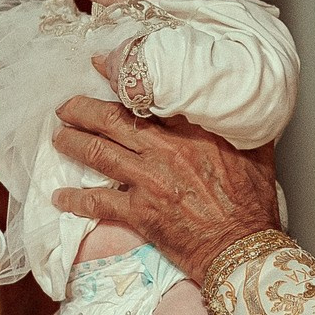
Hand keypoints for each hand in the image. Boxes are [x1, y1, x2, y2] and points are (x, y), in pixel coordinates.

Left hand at [50, 98, 280, 278]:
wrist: (243, 248)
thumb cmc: (253, 204)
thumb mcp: (256, 151)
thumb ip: (241, 124)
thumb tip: (240, 102)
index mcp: (195, 129)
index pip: (149, 94)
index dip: (119, 77)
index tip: (100, 65)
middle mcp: (168, 149)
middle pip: (113, 119)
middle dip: (82, 109)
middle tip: (66, 106)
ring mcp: (150, 180)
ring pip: (99, 153)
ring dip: (72, 143)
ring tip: (58, 137)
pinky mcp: (140, 212)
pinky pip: (98, 202)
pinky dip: (75, 199)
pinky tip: (60, 196)